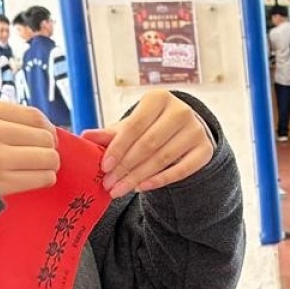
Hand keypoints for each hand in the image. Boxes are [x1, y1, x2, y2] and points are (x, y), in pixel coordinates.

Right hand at [0, 99, 60, 197]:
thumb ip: (3, 113)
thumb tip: (43, 125)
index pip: (35, 116)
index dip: (47, 127)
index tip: (46, 135)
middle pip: (45, 137)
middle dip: (48, 146)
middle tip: (40, 152)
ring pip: (49, 157)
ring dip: (49, 162)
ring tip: (38, 165)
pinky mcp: (1, 183)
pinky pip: (43, 178)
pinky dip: (44, 177)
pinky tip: (34, 176)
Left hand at [85, 92, 214, 198]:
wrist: (183, 129)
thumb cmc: (151, 126)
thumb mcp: (131, 126)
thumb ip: (110, 133)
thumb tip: (85, 136)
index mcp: (159, 98)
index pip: (135, 125)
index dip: (118, 147)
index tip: (104, 167)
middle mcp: (181, 111)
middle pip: (148, 144)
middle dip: (126, 167)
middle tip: (109, 184)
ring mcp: (196, 131)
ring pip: (163, 158)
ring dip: (138, 177)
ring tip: (120, 189)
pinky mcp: (205, 150)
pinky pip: (181, 170)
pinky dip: (160, 180)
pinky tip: (142, 187)